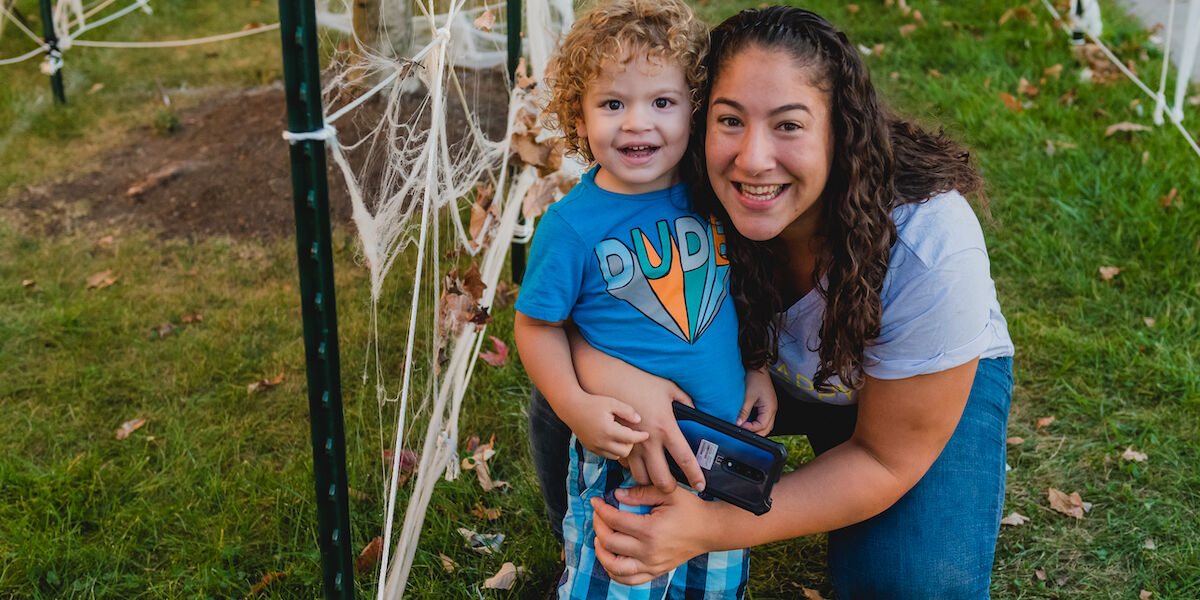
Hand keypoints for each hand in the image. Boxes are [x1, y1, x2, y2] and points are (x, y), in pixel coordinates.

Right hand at [566, 392, 650, 459]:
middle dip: (631, 443)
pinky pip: (607, 455)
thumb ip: (627, 411)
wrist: (571, 407)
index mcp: (608, 430)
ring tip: (622, 436)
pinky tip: (613, 439)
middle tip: (632, 432)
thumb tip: (639, 420)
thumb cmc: (592, 402)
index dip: (641, 437)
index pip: (630, 439)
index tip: (647, 434)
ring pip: (616, 456)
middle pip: (625, 451)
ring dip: (622, 448)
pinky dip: (613, 450)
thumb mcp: (611, 402)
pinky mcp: (590, 448)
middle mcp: (601, 442)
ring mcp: (595, 447)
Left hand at [589, 486, 713, 584]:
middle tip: (598, 515)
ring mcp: (652, 565)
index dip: (601, 510)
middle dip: (598, 526)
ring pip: (615, 567)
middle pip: (610, 542)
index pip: (615, 521)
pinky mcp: (656, 572)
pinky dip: (614, 572)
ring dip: (601, 553)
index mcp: (651, 530)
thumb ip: (641, 493)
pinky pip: (629, 580)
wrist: (709, 530)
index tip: (595, 501)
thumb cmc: (689, 510)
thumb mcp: (668, 493)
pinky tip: (610, 557)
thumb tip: (616, 496)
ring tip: (599, 539)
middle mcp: (650, 551)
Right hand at [620, 380, 705, 492]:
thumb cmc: (640, 381)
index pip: (684, 459)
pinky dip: (633, 467)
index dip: (694, 476)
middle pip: (661, 479)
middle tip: (673, 484)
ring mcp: (630, 445)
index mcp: (666, 428)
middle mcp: (648, 442)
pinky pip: (625, 466)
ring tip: (655, 473)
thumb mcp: (669, 388)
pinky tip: (638, 460)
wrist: (608, 378)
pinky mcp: (616, 444)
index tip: (700, 485)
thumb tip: (696, 413)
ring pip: (641, 478)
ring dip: (649, 479)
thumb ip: (686, 403)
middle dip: (669, 488)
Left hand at [736, 368, 776, 434]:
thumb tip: (738, 423)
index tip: (741, 427)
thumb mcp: (748, 397)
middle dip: (756, 432)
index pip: (762, 425)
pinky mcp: (766, 405)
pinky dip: (757, 422)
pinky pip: (763, 418)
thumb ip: (744, 411)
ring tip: (746, 429)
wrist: (757, 369)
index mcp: (770, 408)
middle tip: (744, 433)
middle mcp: (772, 409)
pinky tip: (749, 422)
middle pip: (766, 428)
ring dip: (757, 428)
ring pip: (766, 424)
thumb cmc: (755, 379)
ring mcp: (770, 407)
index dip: (752, 428)